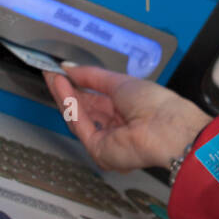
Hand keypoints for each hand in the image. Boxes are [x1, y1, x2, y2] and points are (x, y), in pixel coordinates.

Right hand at [42, 63, 211, 172]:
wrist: (167, 127)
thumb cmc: (157, 105)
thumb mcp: (120, 82)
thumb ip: (92, 76)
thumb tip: (70, 68)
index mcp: (128, 111)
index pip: (96, 100)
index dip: (78, 86)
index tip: (63, 73)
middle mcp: (117, 127)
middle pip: (84, 109)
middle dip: (67, 91)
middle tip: (52, 74)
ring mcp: (107, 140)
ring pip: (79, 118)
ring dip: (65, 96)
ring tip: (54, 77)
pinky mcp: (99, 150)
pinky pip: (80, 126)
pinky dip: (69, 106)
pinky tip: (61, 88)